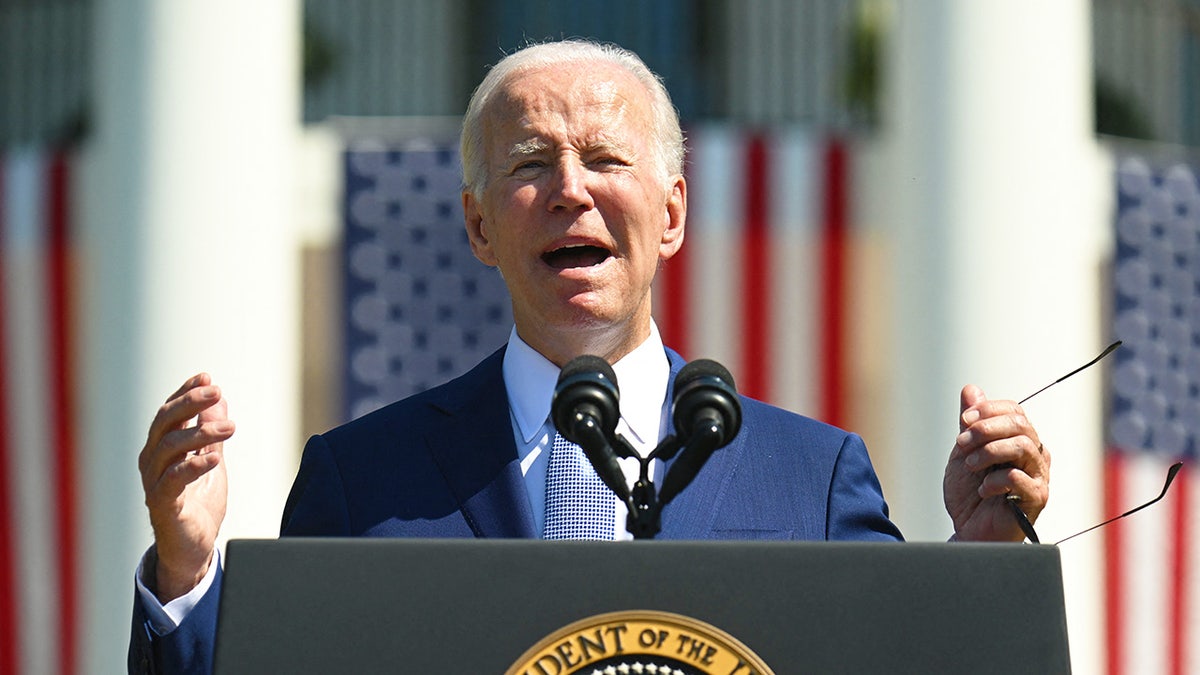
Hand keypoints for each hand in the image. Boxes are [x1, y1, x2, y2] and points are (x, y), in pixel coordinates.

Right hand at [138, 373, 234, 600]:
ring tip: (231, 428)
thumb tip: (220, 400)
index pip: (170, 412)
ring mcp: (154, 483)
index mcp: (162, 449)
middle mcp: (153, 462)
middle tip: (216, 390)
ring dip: (200, 433)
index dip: (185, 392)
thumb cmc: (199, 504)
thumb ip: (212, 433)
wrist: (193, 549)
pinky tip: (215, 457)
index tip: (206, 375)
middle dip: (190, 403)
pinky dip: (193, 466)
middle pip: (165, 422)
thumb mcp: (211, 461)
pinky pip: (173, 481)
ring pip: (170, 447)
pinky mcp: (163, 505)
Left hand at [943, 385, 1049, 541]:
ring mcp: (1038, 477)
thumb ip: (971, 424)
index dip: (988, 410)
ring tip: (969, 466)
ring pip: (1022, 446)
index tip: (964, 420)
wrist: (969, 531)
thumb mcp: (964, 453)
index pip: (1014, 411)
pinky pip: (1021, 478)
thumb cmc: (970, 495)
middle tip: (961, 443)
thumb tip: (971, 389)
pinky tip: (982, 489)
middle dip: (985, 429)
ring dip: (988, 451)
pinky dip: (995, 480)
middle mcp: (1035, 456)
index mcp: (1020, 441)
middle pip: (1020, 425)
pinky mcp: (1037, 499)